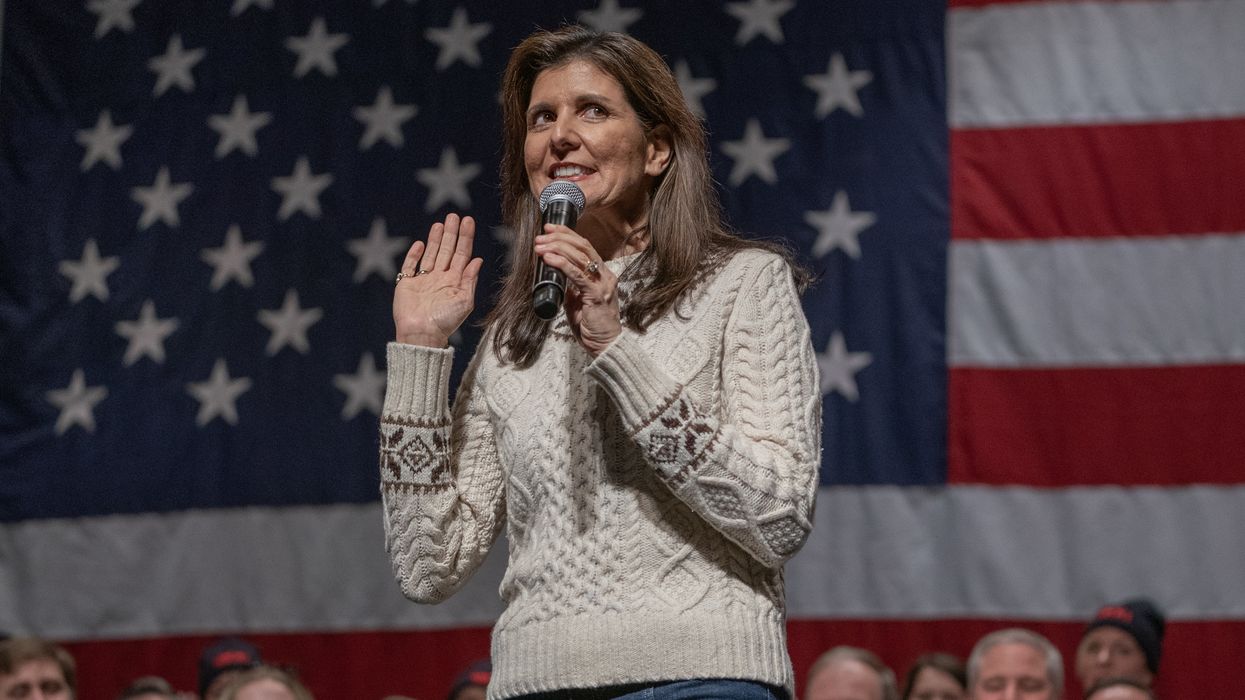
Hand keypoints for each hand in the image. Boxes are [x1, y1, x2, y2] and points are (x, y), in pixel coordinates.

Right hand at [393, 213, 483, 346]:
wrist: (422, 334)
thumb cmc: (445, 321)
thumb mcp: (464, 301)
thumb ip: (470, 280)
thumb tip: (478, 260)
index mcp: (455, 281)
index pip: (462, 254)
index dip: (465, 238)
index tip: (468, 221)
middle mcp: (440, 278)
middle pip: (447, 250)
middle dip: (451, 233)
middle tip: (454, 216)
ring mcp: (424, 280)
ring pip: (431, 254)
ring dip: (435, 239)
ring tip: (440, 224)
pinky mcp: (407, 284)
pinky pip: (410, 266)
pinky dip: (414, 254)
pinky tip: (420, 244)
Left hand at [533, 223, 620, 354]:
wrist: (605, 345)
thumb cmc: (592, 325)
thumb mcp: (578, 301)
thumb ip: (571, 287)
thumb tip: (556, 274)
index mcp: (601, 274)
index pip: (585, 247)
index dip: (567, 234)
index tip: (550, 229)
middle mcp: (605, 275)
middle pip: (583, 247)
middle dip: (560, 238)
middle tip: (541, 236)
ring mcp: (602, 284)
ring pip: (580, 257)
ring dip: (557, 248)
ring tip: (540, 246)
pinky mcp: (596, 295)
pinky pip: (577, 274)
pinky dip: (561, 264)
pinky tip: (549, 258)